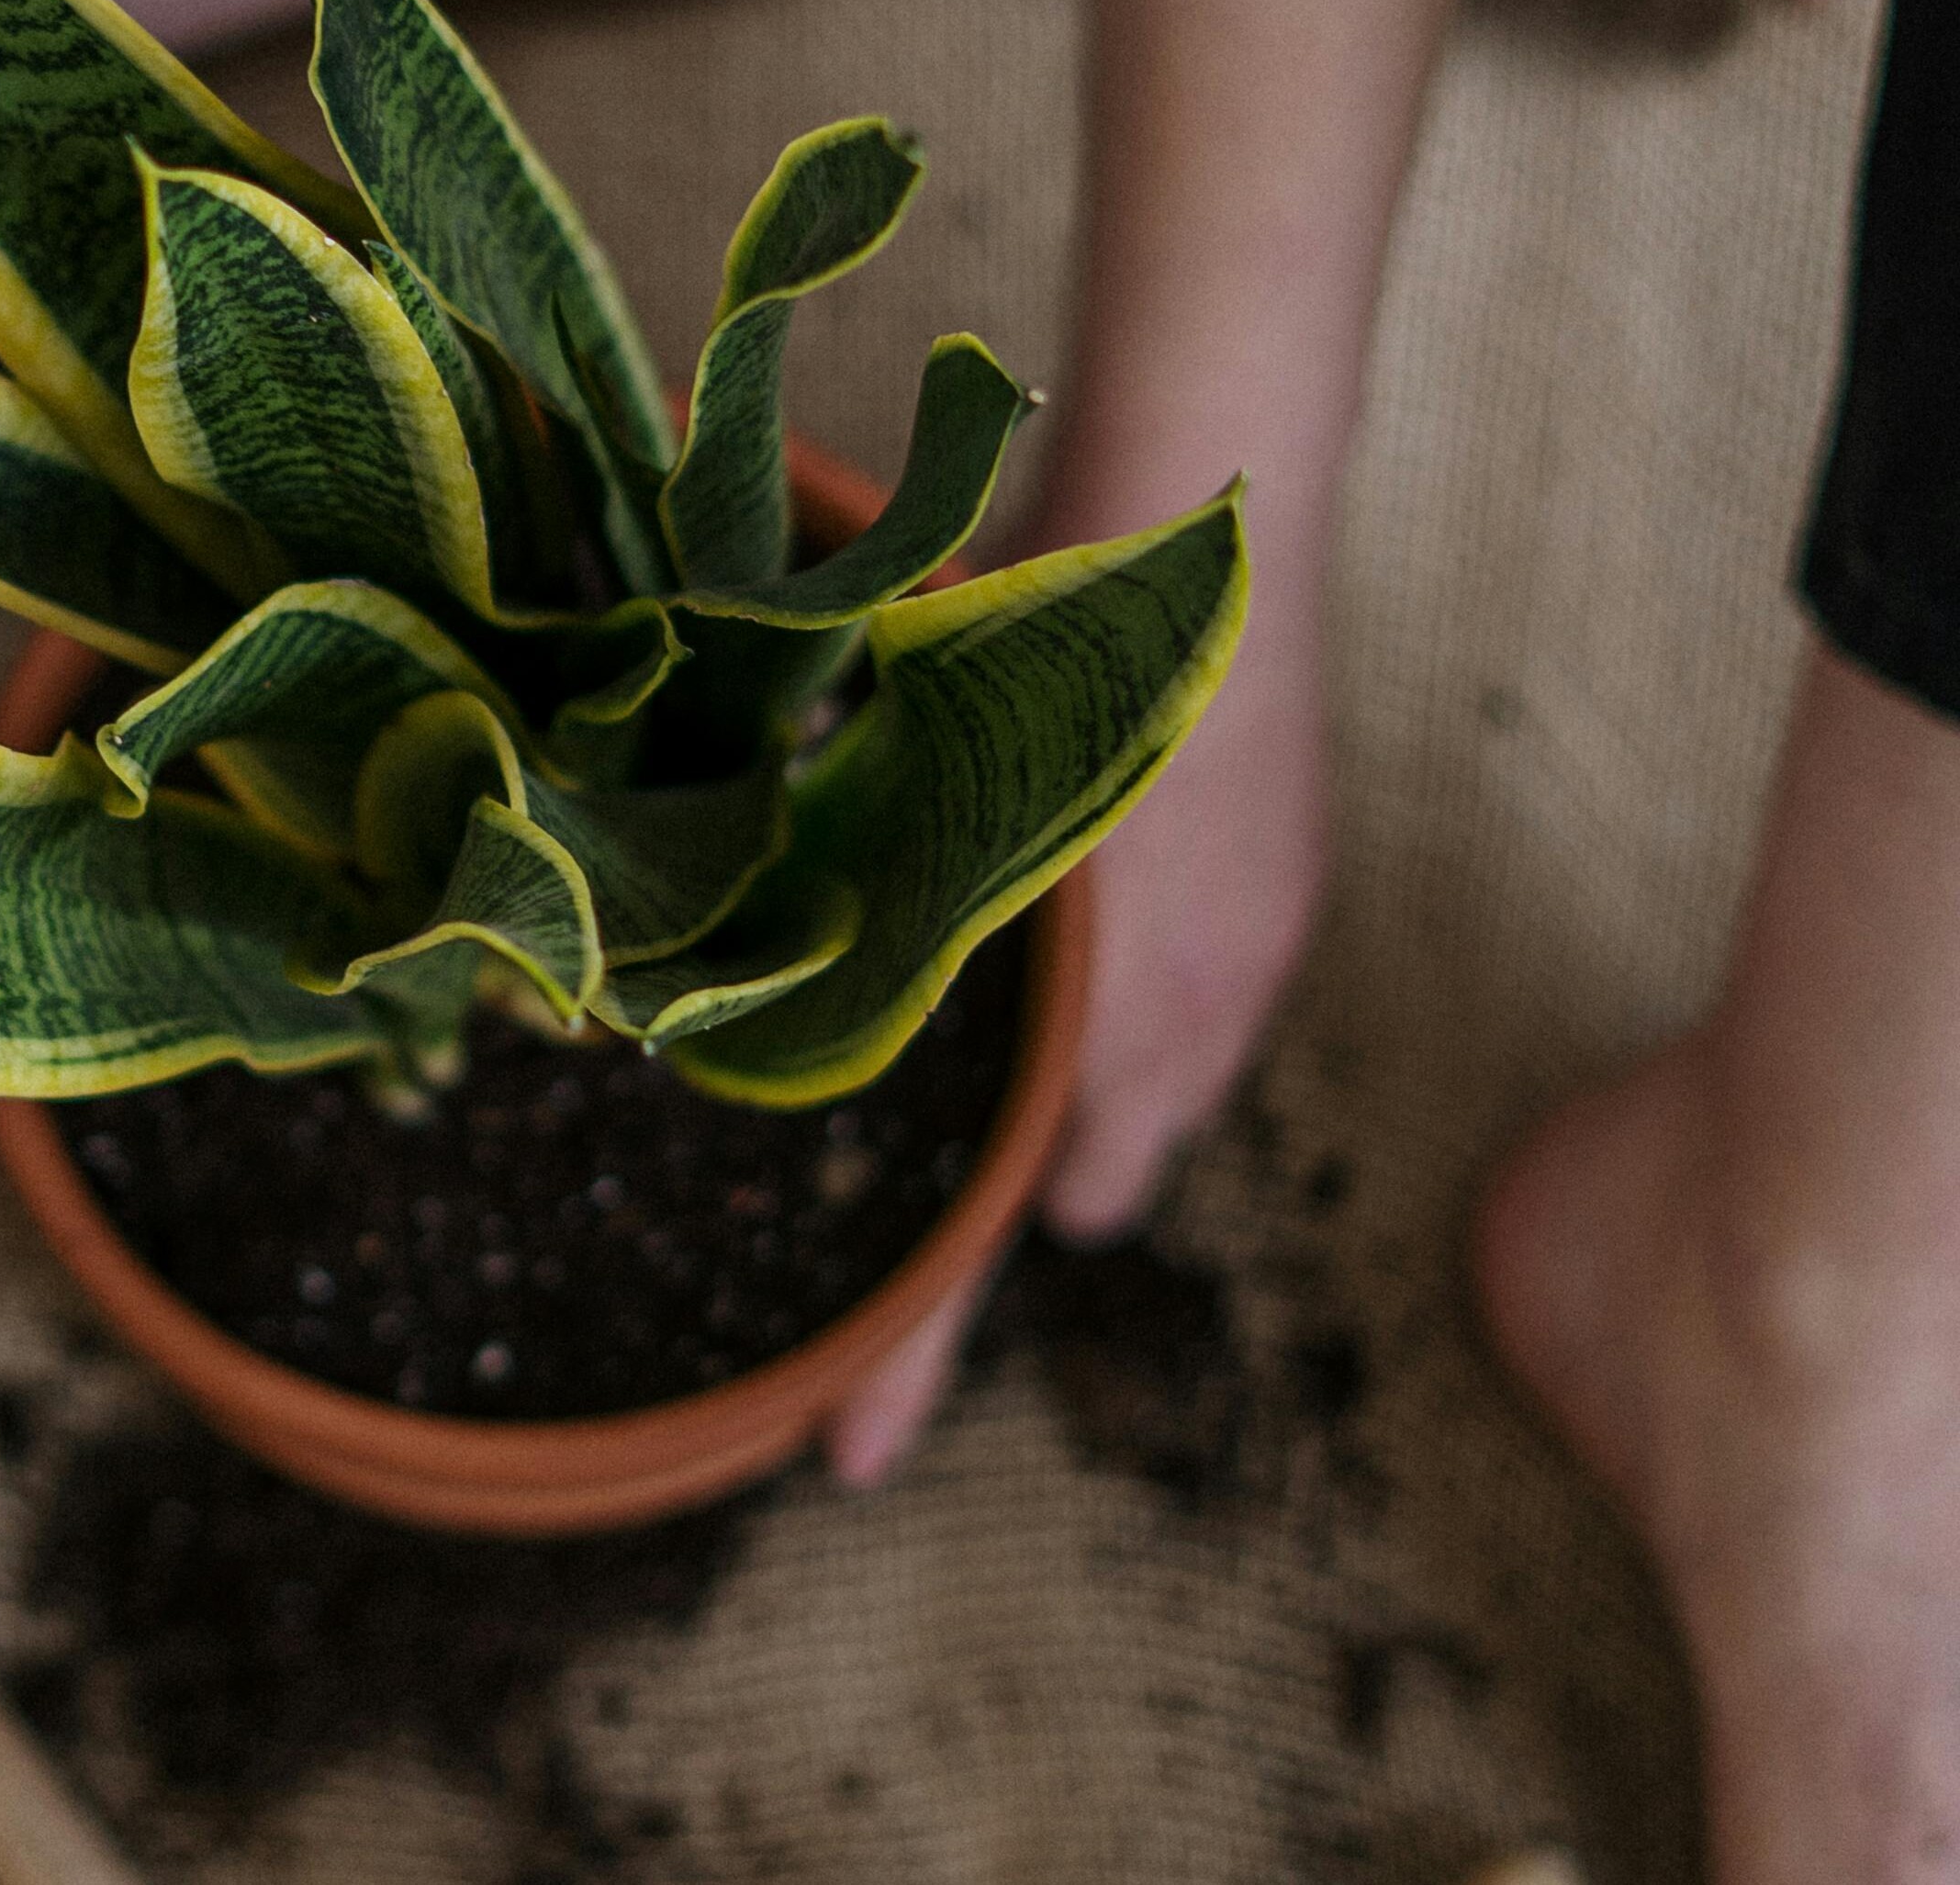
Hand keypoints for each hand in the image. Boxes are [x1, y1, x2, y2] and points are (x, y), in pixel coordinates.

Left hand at [818, 566, 1327, 1484]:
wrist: (1197, 504)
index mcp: (1069, 1018)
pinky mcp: (1272, 906)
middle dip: (998, 1232)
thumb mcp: (885, 766)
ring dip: (1075, 1125)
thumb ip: (804, 857)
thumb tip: (698, 899)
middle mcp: (1172, 1021)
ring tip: (987, 1123)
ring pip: (1146, 1109)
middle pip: (1079, 1189)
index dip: (902, 1364)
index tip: (844, 1466)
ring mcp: (1238, 966)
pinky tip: (1080, 978)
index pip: (964, 1253)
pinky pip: (1197, 1026)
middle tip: (900, 1314)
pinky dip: (1138, 1033)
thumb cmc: (1020, 623)